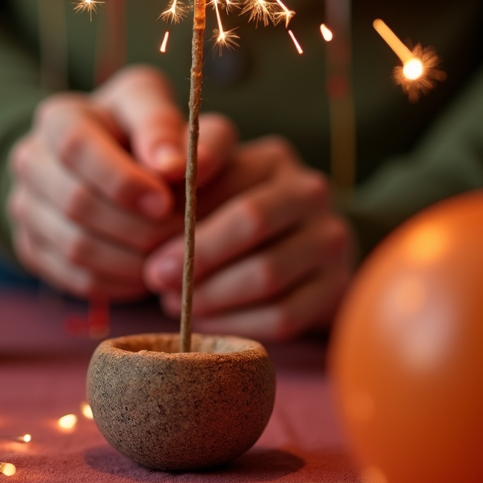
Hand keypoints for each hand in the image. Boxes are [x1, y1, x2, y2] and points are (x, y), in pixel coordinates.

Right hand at [7, 64, 236, 299]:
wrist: (118, 160)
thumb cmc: (142, 130)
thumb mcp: (160, 109)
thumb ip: (168, 127)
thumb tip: (176, 165)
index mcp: (59, 118)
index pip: (75, 147)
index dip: (121, 179)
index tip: (165, 201)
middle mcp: (31, 160)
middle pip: (75, 202)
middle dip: (135, 224)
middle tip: (181, 234)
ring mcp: (26, 207)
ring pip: (74, 246)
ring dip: (131, 258)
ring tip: (173, 252)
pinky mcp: (33, 247)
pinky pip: (75, 277)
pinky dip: (119, 281)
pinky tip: (151, 269)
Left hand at [145, 136, 354, 339]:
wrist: (297, 249)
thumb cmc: (231, 212)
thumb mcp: (209, 183)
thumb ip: (181, 180)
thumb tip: (151, 198)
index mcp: (274, 159)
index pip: (226, 172)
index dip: (185, 202)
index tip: (146, 229)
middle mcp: (310, 191)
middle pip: (252, 220)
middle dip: (197, 253)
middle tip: (156, 276)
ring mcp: (331, 239)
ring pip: (267, 273)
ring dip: (212, 294)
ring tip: (175, 302)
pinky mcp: (336, 286)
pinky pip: (284, 315)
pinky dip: (237, 323)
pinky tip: (207, 320)